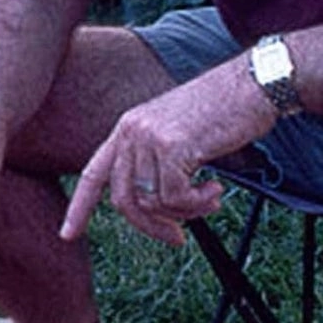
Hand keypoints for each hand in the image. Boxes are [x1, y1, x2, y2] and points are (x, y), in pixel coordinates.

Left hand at [61, 60, 274, 246]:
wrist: (256, 84)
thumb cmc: (226, 112)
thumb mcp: (179, 134)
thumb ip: (156, 163)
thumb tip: (151, 209)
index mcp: (128, 128)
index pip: (94, 173)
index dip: (79, 207)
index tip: (66, 235)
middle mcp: (131, 131)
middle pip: (123, 200)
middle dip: (151, 226)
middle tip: (177, 239)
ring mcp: (149, 137)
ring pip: (153, 201)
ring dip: (186, 212)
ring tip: (210, 199)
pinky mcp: (173, 146)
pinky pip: (176, 197)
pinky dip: (198, 204)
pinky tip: (216, 189)